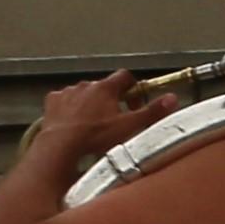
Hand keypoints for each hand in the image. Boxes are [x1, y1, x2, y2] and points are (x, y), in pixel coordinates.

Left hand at [27, 71, 167, 174]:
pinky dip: (69, 109)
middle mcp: (86, 85)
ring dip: (89, 104)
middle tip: (115, 119)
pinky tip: (72, 124)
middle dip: (111, 99)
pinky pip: (63, 102)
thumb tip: (172, 99)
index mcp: (106, 88)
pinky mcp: (52, 103)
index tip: (134, 102)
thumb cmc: (94, 137)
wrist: (61, 146)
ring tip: (93, 125)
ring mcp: (67, 93)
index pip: (125, 77)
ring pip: (83, 94)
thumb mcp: (129, 126)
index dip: (132, 89)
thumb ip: (152, 111)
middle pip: (103, 86)